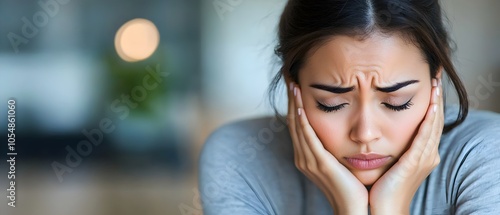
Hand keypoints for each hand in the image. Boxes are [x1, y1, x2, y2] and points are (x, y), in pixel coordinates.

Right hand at [287, 82, 367, 214]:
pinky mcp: (319, 163)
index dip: (295, 104)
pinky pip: (308, 138)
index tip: (296, 86)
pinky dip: (303, 122)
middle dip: (291, 100)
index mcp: (306, 157)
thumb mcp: (339, 163)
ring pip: (298, 127)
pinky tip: (302, 108)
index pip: (297, 125)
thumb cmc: (351, 188)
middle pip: (293, 122)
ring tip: (293, 86)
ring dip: (295, 105)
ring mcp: (309, 161)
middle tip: (290, 79)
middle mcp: (303, 158)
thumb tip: (341, 131)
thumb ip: (334, 148)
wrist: (354, 209)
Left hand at [369, 78, 443, 213]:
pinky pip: (425, 137)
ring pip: (433, 126)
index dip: (431, 104)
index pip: (429, 124)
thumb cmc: (380, 188)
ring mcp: (423, 159)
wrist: (381, 210)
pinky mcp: (414, 163)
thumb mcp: (389, 162)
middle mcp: (427, 155)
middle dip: (436, 99)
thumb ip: (389, 146)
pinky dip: (429, 120)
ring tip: (436, 85)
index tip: (429, 85)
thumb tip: (377, 131)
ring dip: (436, 104)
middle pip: (435, 121)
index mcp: (421, 155)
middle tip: (437, 78)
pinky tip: (430, 106)